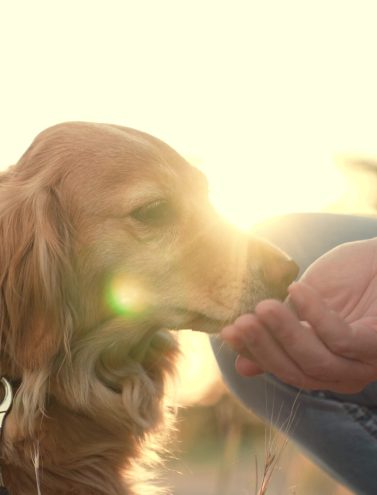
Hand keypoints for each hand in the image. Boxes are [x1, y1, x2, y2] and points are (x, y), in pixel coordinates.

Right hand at [221, 238, 376, 392]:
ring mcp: (363, 361)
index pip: (281, 369)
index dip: (252, 353)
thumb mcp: (302, 310)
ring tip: (262, 306)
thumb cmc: (346, 281)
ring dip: (284, 334)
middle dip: (264, 348)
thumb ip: (277, 335)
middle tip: (240, 321)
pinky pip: (341, 338)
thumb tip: (242, 365)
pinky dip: (314, 315)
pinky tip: (296, 289)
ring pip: (316, 361)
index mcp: (322, 366)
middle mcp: (343, 373)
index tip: (226, 332)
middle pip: (296, 373)